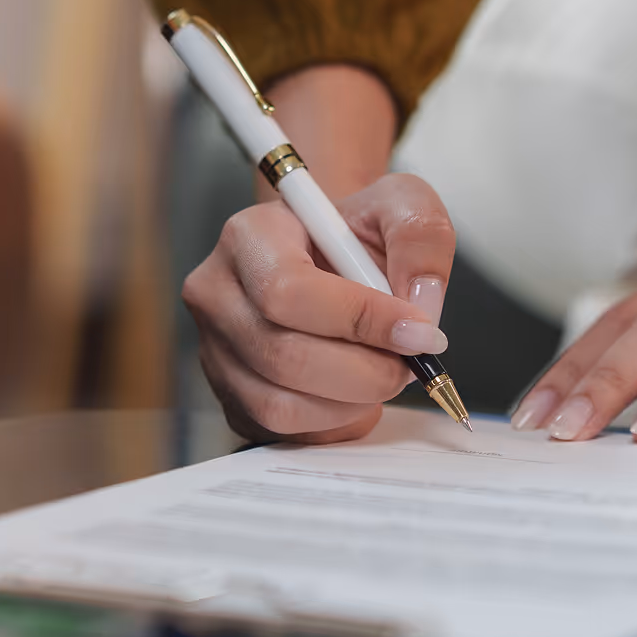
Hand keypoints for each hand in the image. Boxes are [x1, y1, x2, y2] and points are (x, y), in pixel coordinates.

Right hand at [183, 174, 454, 444]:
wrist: (330, 257)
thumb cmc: (357, 233)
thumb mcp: (401, 205)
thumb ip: (420, 238)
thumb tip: (419, 310)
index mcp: (250, 237)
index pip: (290, 290)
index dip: (361, 321)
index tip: (418, 334)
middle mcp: (217, 293)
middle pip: (284, 356)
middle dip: (365, 372)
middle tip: (409, 365)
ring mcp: (216, 350)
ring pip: (281, 404)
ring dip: (351, 402)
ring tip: (383, 373)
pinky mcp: (230, 394)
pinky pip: (282, 430)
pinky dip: (334, 421)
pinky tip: (356, 392)